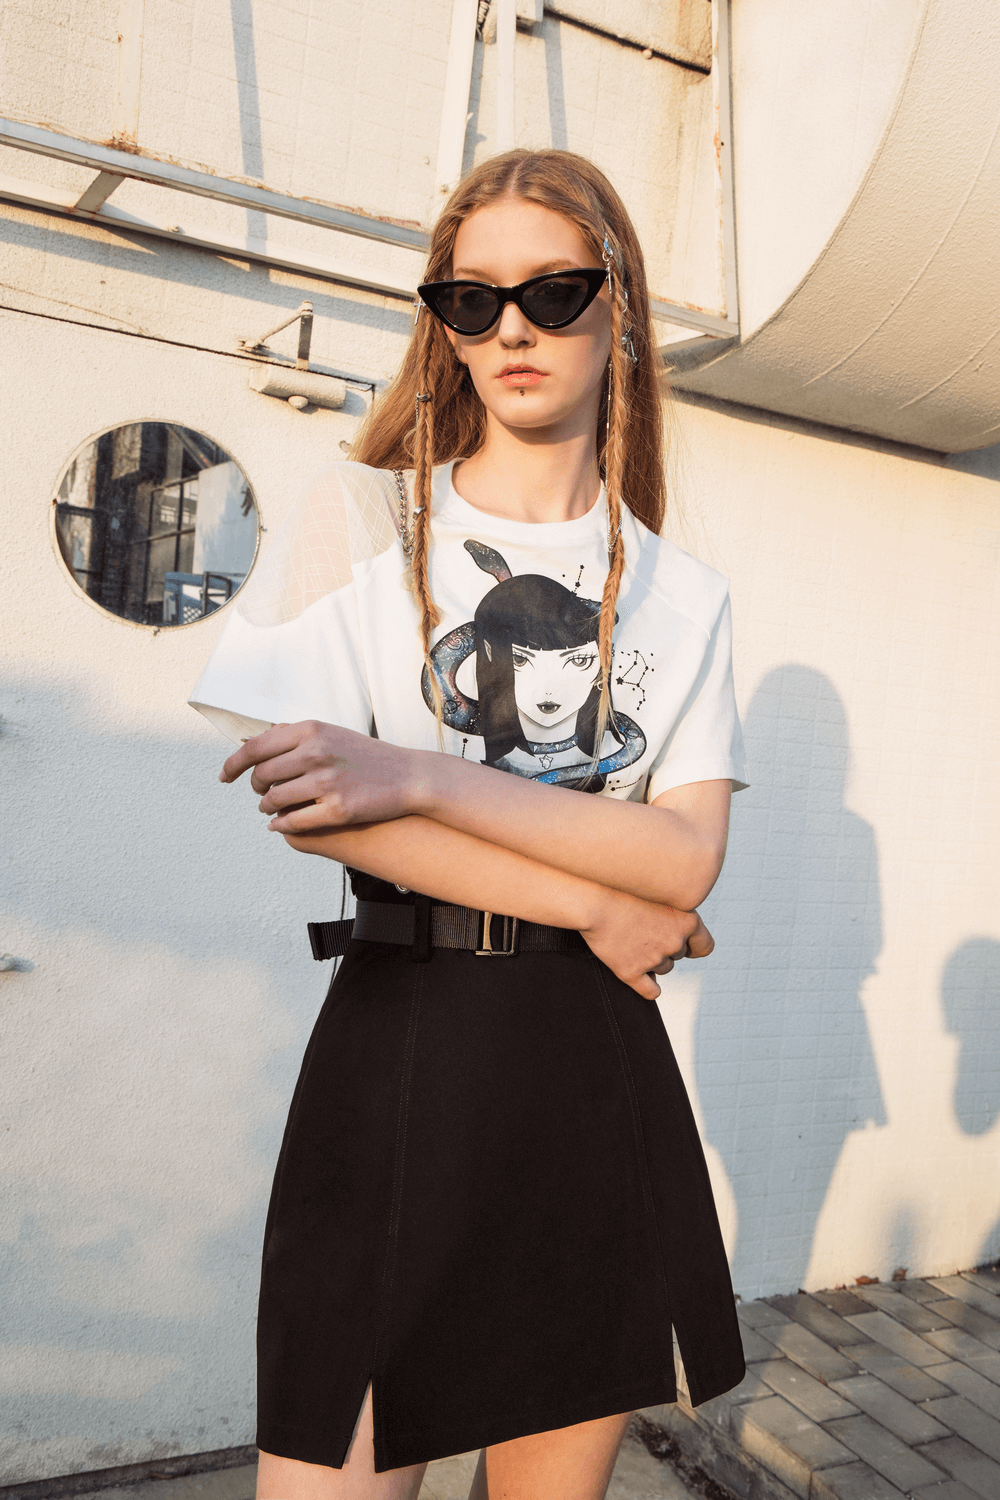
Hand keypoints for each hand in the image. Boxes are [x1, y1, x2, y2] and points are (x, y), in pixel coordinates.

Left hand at [219, 720, 415, 830]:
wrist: (408, 776)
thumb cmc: (365, 756)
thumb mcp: (330, 733)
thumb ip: (293, 736)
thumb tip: (251, 741)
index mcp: (311, 730)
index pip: (256, 747)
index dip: (233, 764)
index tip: (224, 776)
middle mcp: (316, 753)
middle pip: (262, 776)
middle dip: (256, 788)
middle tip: (260, 793)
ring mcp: (327, 783)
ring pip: (274, 800)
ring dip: (267, 808)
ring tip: (270, 808)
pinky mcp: (337, 810)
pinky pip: (293, 822)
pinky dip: (280, 825)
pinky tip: (279, 825)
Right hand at [579, 890, 713, 999]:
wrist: (591, 897)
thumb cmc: (621, 888)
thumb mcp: (658, 892)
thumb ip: (672, 911)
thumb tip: (679, 929)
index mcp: (687, 920)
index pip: (705, 945)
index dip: (695, 947)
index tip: (688, 947)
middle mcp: (675, 941)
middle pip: (678, 955)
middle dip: (665, 947)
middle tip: (644, 932)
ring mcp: (654, 958)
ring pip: (663, 969)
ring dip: (652, 961)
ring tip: (632, 942)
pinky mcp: (632, 972)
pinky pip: (650, 991)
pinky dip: (648, 987)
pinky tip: (643, 981)